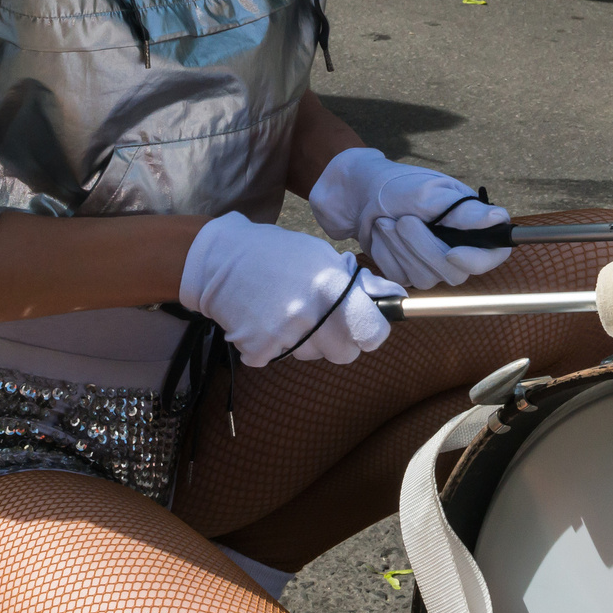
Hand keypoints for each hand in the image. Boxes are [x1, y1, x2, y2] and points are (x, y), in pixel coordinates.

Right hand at [178, 213, 403, 366]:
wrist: (218, 260)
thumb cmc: (275, 254)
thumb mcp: (319, 256)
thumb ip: (356, 283)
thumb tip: (394, 297)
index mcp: (330, 286)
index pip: (372, 331)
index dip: (372, 331)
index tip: (366, 327)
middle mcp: (310, 313)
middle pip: (345, 354)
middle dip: (339, 341)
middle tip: (322, 320)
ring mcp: (283, 333)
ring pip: (312, 356)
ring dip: (305, 341)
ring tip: (286, 311)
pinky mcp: (258, 348)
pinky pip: (278, 358)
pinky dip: (271, 345)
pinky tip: (263, 319)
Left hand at [308, 145, 511, 288]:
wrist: (361, 195)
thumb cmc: (400, 186)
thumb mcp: (430, 193)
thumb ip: (463, 211)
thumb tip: (499, 218)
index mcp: (472, 224)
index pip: (494, 254)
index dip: (478, 261)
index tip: (453, 253)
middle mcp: (458, 248)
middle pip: (454, 272)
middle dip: (423, 248)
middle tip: (403, 221)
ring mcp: (432, 265)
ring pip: (425, 278)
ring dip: (400, 249)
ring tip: (387, 222)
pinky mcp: (408, 273)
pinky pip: (401, 277)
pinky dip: (387, 255)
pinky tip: (381, 235)